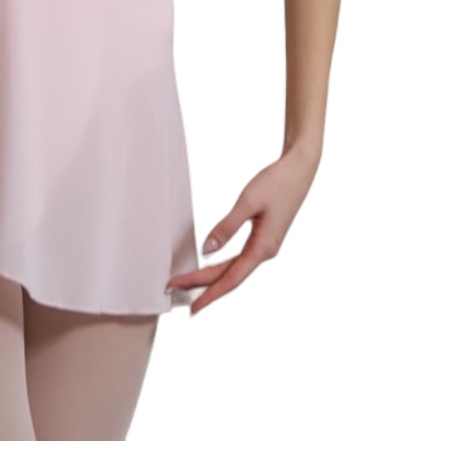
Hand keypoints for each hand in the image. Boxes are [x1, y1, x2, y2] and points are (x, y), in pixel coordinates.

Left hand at [167, 146, 319, 315]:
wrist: (299, 170)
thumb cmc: (277, 183)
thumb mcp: (248, 202)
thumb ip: (226, 227)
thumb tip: (207, 250)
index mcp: (263, 247)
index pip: (230, 278)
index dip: (209, 292)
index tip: (191, 305)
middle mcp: (265, 252)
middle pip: (229, 276)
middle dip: (202, 285)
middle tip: (175, 290)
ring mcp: (265, 246)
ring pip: (234, 268)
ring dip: (212, 277)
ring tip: (190, 284)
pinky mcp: (264, 238)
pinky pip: (239, 259)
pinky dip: (223, 266)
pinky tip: (212, 267)